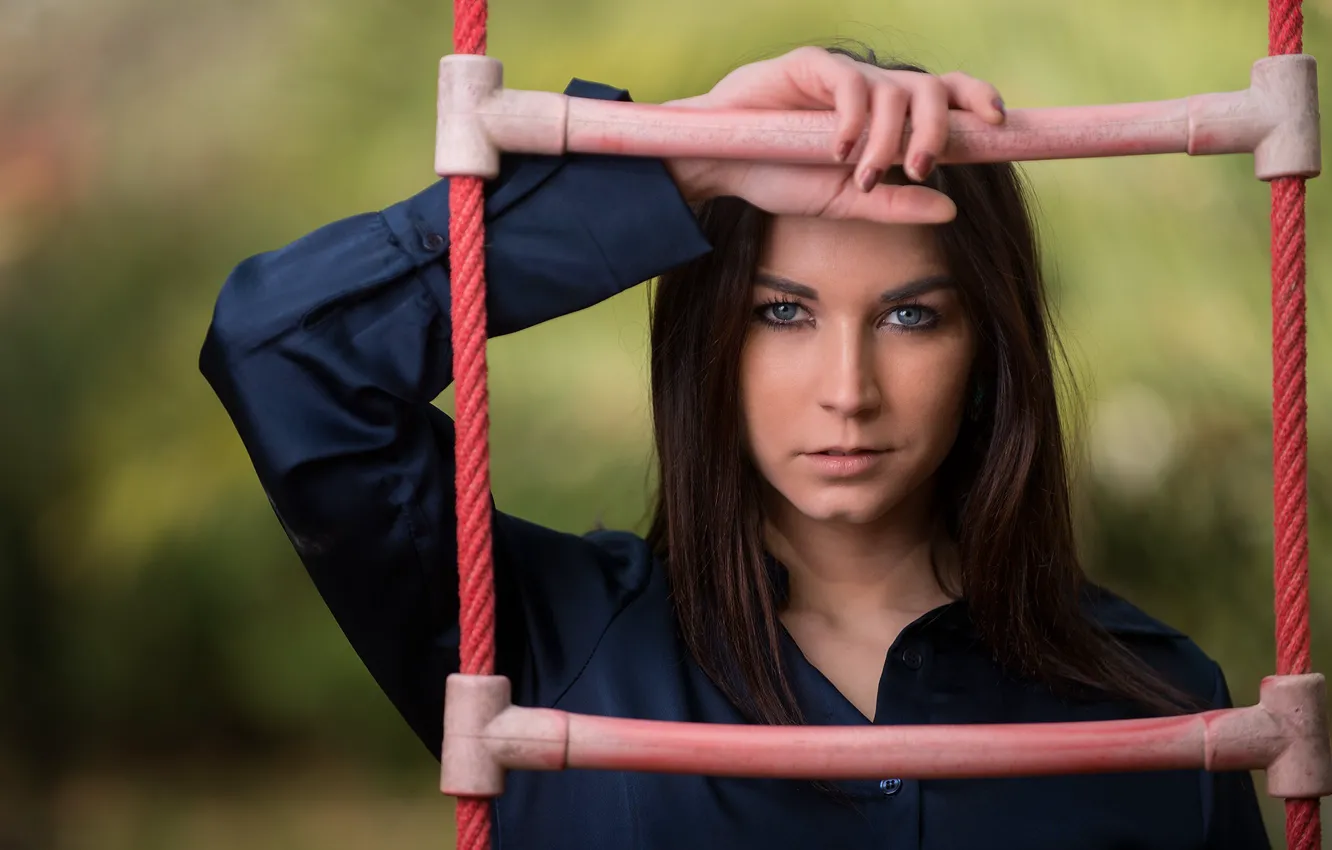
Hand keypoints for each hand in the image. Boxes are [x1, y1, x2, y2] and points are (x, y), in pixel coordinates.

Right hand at [663, 46, 1005, 223]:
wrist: (722, 169)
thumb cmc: (780, 178)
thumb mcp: (847, 201)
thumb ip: (895, 205)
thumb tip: (951, 209)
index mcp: (888, 118)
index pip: (944, 95)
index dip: (975, 99)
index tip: (997, 122)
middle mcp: (873, 91)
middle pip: (930, 90)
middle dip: (933, 129)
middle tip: (917, 168)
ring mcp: (844, 75)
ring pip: (893, 91)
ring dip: (887, 139)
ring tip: (862, 174)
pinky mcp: (811, 65)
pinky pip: (850, 84)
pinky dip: (852, 120)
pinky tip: (836, 150)